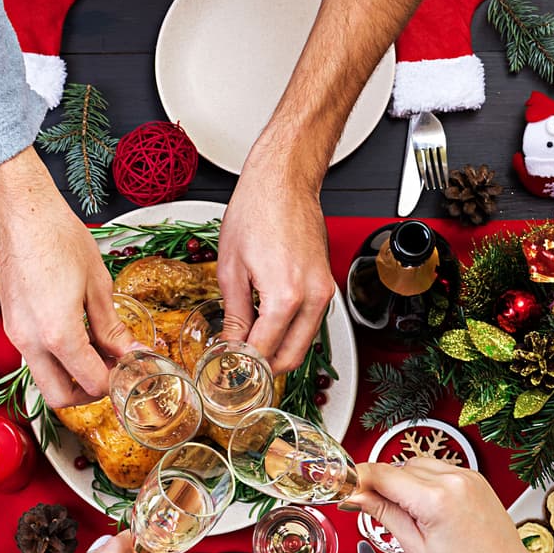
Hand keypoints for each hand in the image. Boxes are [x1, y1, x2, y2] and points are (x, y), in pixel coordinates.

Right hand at [0, 147, 134, 407]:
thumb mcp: (97, 283)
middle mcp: (30, 341)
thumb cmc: (55, 234)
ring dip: (71, 376)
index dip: (116, 381)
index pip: (91, 382)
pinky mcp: (11, 324)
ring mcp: (16, 334)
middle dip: (88, 394)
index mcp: (57, 333)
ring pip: (44, 378)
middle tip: (110, 373)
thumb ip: (112, 326)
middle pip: (60, 397)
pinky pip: (34, 357)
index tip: (130, 369)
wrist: (19, 210)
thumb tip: (129, 351)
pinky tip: (77, 334)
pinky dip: (56, 358)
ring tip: (97, 349)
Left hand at [217, 154, 335, 373]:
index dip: (242, 365)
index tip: (226, 369)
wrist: (283, 182)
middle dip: (264, 370)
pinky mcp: (326, 285)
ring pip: (304, 344)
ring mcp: (325, 292)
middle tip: (239, 370)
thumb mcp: (232, 269)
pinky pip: (310, 323)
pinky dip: (291, 334)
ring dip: (278, 353)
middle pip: (292, 357)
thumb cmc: (257, 211)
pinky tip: (267, 329)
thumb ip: (234, 315)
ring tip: (249, 349)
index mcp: (286, 296)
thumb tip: (231, 345)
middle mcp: (313, 297)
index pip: (264, 351)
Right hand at [345, 460, 535, 552]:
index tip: (346, 485)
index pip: (384, 474)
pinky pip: (438, 468)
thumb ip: (384, 514)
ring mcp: (466, 475)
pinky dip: (425, 481)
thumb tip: (357, 497)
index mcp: (436, 499)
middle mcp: (453, 480)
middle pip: (399, 467)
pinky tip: (427, 505)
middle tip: (374, 508)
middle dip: (383, 484)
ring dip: (404, 481)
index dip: (359, 478)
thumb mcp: (415, 546)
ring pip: (417, 464)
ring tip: (409, 512)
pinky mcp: (474, 477)